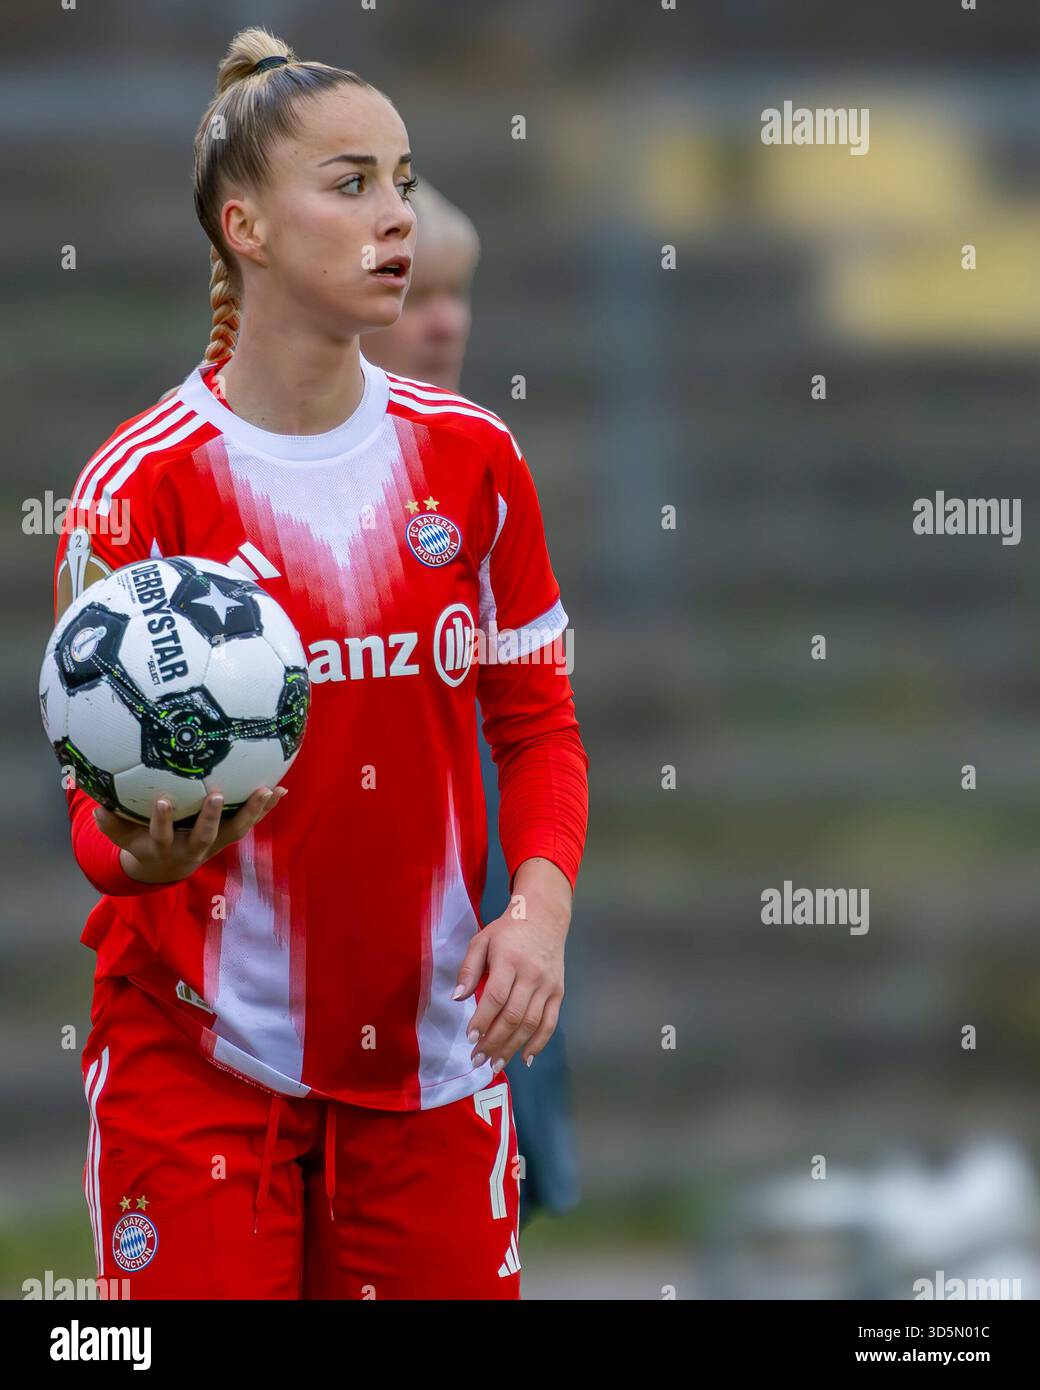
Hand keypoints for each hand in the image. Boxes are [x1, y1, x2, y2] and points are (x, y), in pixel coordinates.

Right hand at [92, 786, 287, 885]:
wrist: (168, 868)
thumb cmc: (144, 843)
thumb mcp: (125, 838)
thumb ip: (112, 825)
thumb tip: (95, 806)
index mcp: (165, 846)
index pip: (161, 835)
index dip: (162, 821)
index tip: (162, 800)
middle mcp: (194, 848)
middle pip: (206, 836)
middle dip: (211, 817)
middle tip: (217, 795)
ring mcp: (216, 843)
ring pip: (236, 830)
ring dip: (252, 811)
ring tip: (267, 790)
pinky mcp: (231, 835)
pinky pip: (250, 821)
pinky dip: (266, 807)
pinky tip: (282, 788)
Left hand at [454, 857, 571, 1071]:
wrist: (544, 917)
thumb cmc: (508, 930)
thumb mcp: (482, 940)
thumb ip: (468, 968)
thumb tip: (457, 997)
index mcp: (509, 960)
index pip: (496, 996)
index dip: (482, 1020)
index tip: (469, 1038)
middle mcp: (531, 975)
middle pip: (513, 1015)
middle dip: (494, 1041)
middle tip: (477, 1059)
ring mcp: (547, 985)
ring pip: (531, 1024)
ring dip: (512, 1048)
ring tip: (495, 1065)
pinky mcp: (559, 992)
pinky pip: (550, 1023)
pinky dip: (539, 1043)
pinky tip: (525, 1058)